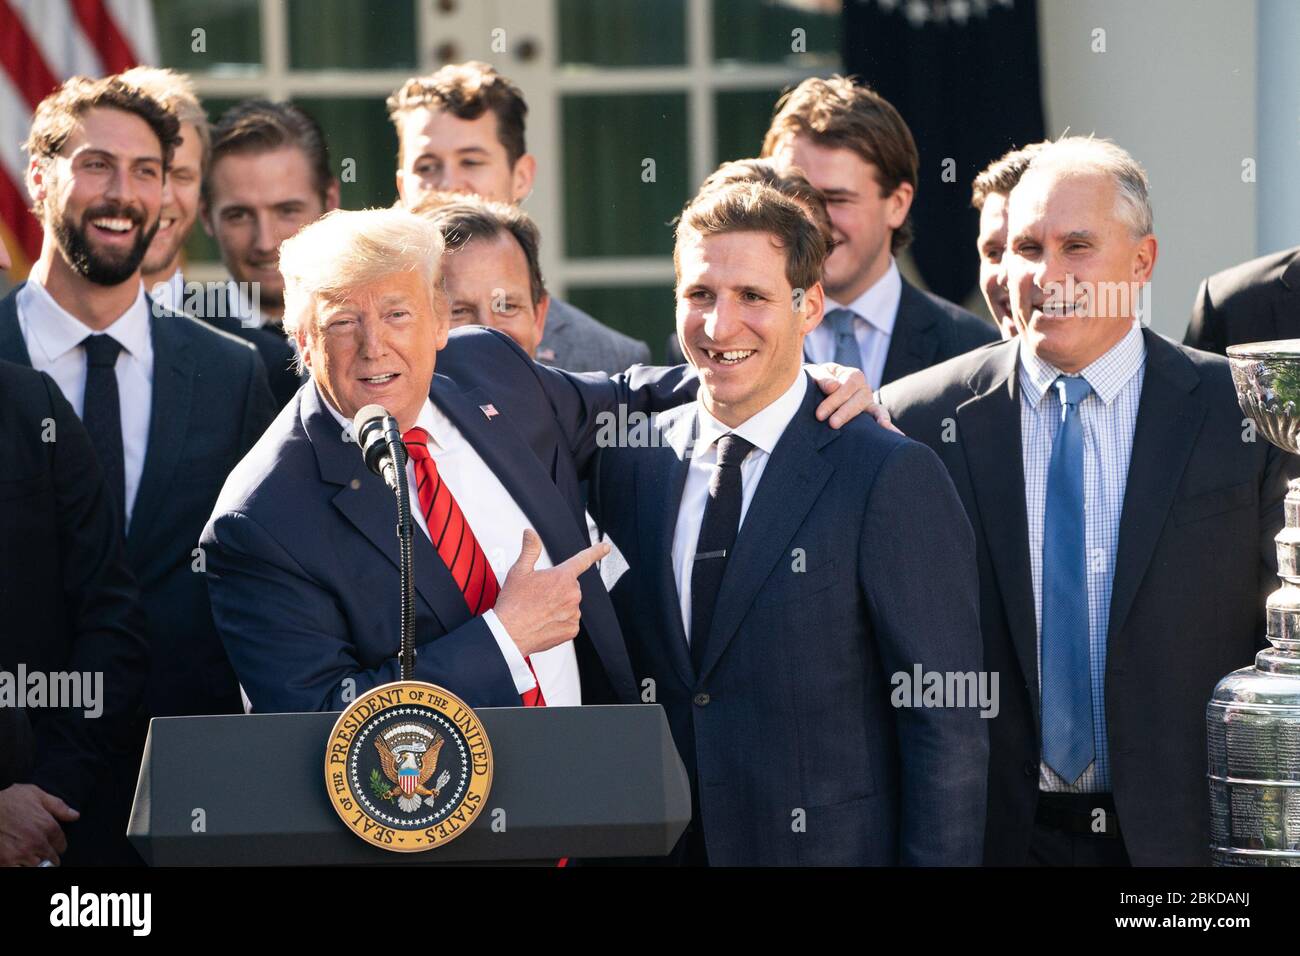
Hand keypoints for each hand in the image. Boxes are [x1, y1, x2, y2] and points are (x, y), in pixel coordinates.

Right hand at [0, 784, 77, 865]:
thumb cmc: (8, 799)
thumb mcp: (36, 794)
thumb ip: (58, 806)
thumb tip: (75, 815)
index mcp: (47, 826)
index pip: (61, 846)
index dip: (57, 845)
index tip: (51, 844)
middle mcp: (36, 842)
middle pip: (51, 860)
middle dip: (47, 856)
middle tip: (40, 851)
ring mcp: (21, 854)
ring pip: (37, 867)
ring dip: (35, 863)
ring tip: (29, 856)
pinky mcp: (5, 862)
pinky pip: (20, 871)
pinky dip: (20, 867)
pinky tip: (17, 862)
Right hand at [493, 529, 610, 657]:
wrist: (509, 633)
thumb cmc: (513, 603)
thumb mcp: (519, 571)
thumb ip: (530, 549)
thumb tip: (531, 534)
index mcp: (561, 577)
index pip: (582, 560)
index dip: (596, 552)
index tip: (605, 547)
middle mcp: (572, 594)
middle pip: (570, 586)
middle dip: (558, 589)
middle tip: (539, 596)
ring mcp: (573, 613)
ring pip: (570, 605)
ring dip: (558, 606)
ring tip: (539, 610)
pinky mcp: (572, 629)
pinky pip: (569, 621)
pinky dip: (559, 621)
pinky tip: (544, 622)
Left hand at [806, 362, 901, 432]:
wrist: (820, 390)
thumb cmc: (820, 382)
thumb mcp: (818, 375)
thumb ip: (823, 378)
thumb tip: (833, 387)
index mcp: (853, 376)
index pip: (848, 386)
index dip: (834, 400)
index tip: (819, 414)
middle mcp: (864, 389)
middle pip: (860, 400)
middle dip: (846, 412)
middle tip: (832, 424)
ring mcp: (869, 403)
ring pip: (875, 410)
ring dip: (875, 419)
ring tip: (882, 427)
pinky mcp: (871, 416)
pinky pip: (881, 419)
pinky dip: (888, 425)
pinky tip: (897, 434)